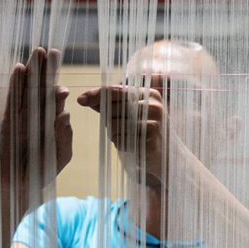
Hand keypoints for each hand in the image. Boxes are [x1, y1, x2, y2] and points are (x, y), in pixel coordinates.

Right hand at [0, 47, 72, 203]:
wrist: (18, 185)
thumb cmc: (42, 170)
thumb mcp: (61, 155)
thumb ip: (65, 136)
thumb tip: (66, 114)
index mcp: (51, 121)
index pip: (56, 101)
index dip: (59, 88)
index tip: (64, 85)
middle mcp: (37, 115)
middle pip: (43, 88)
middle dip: (47, 70)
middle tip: (53, 51)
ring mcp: (21, 115)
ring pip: (28, 88)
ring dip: (32, 71)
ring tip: (37, 52)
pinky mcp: (7, 119)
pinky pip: (12, 98)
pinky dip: (15, 84)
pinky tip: (19, 69)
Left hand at [77, 74, 170, 189]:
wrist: (168, 156)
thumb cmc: (145, 132)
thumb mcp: (130, 114)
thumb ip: (109, 104)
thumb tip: (83, 99)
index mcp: (149, 93)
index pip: (115, 90)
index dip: (95, 95)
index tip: (80, 100)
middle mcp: (153, 104)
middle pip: (112, 108)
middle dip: (108, 120)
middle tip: (121, 129)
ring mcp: (154, 121)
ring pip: (114, 124)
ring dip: (114, 134)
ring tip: (128, 137)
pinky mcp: (151, 138)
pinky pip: (121, 139)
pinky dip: (120, 144)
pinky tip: (131, 145)